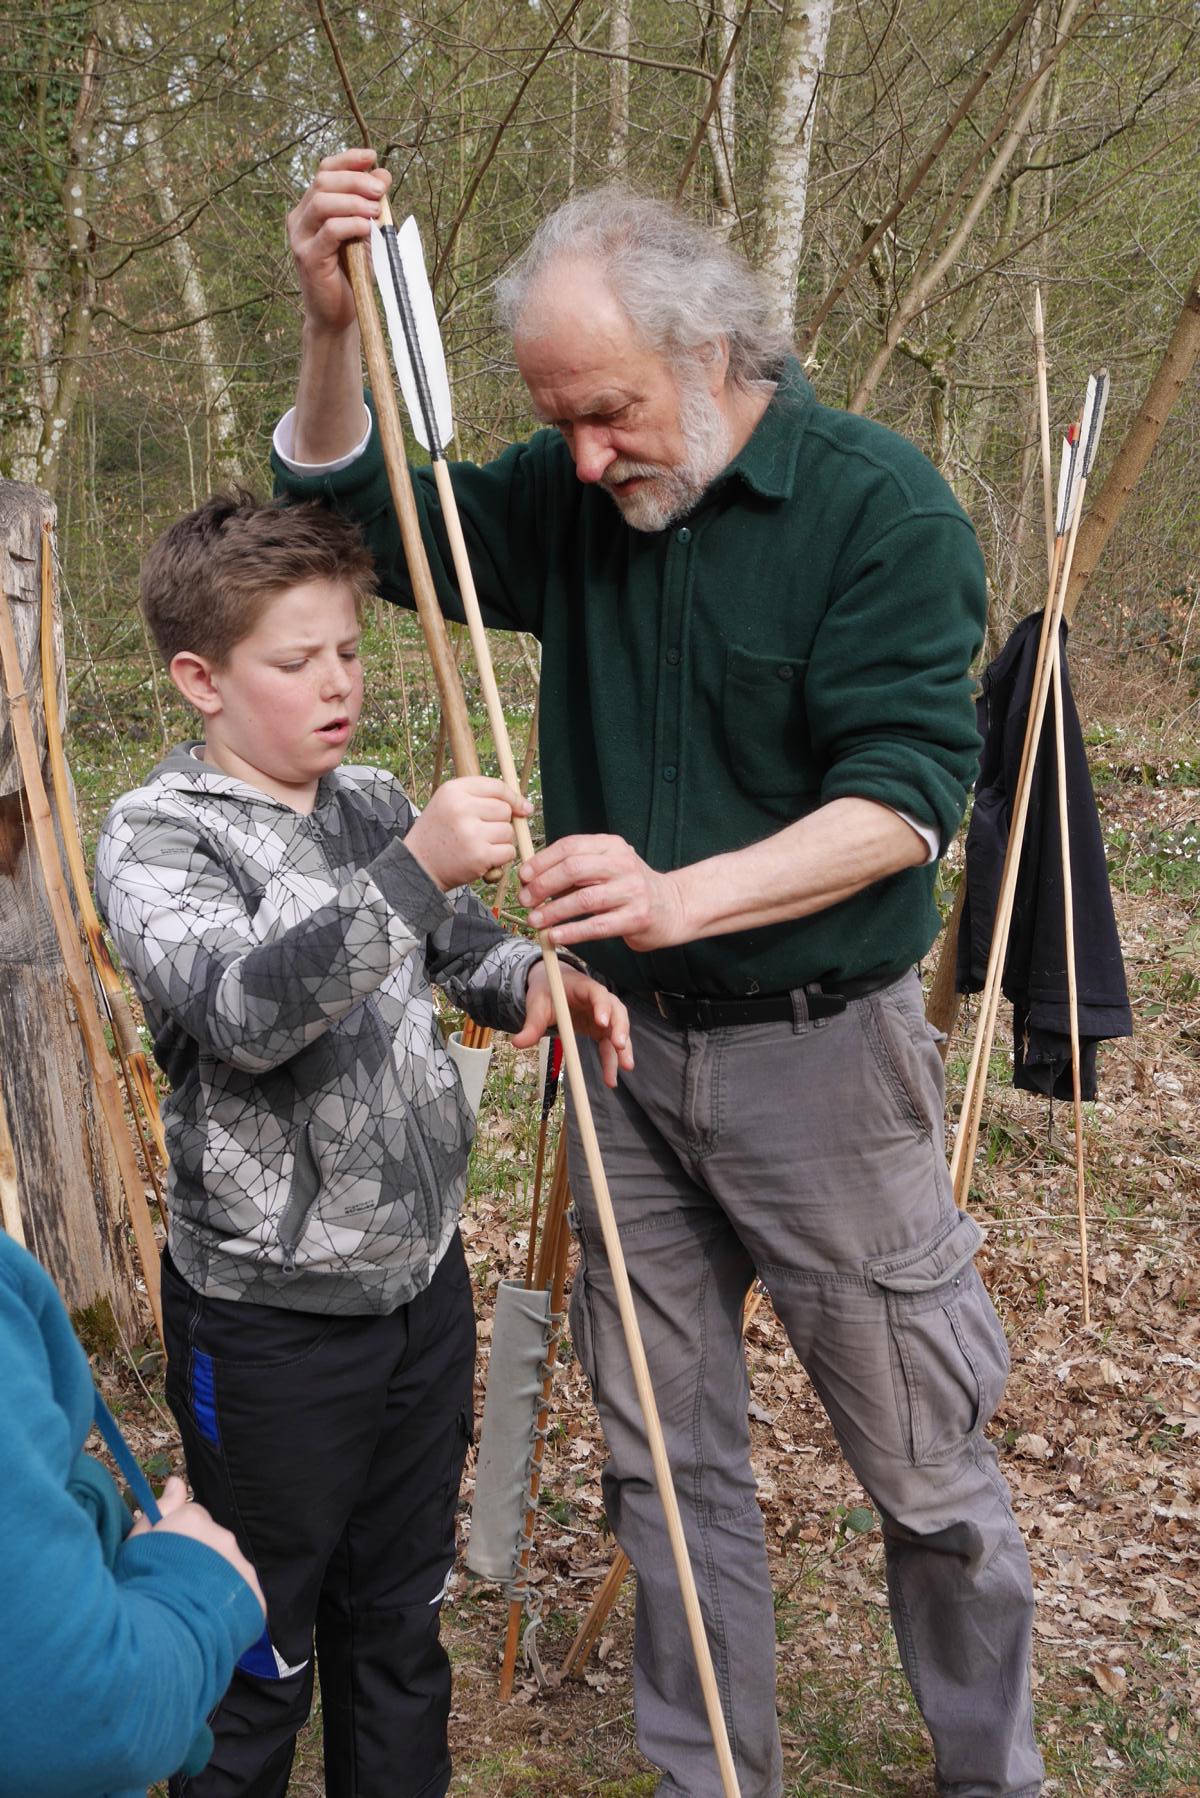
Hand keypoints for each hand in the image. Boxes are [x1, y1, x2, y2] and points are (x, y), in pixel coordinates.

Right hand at [128, 1476, 265, 1616]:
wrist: (163, 1635)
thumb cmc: (141, 1585)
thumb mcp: (136, 1545)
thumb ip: (159, 1510)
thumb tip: (177, 1480)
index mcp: (192, 1520)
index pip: (190, 1516)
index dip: (175, 1536)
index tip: (164, 1557)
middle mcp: (222, 1536)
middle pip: (211, 1540)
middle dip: (197, 1556)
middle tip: (176, 1583)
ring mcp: (240, 1565)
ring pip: (227, 1564)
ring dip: (214, 1578)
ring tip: (190, 1605)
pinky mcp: (253, 1593)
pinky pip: (241, 1590)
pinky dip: (228, 1601)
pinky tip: (209, 1617)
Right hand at [287, 148, 392, 335]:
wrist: (337, 314)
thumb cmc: (352, 274)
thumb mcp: (365, 234)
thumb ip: (371, 205)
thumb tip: (383, 174)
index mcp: (312, 208)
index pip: (325, 170)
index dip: (348, 160)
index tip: (372, 157)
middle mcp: (301, 218)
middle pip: (323, 181)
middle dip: (356, 180)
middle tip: (381, 189)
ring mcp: (301, 237)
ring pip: (322, 202)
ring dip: (353, 201)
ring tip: (375, 210)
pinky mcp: (308, 257)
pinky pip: (329, 231)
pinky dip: (351, 225)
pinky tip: (367, 229)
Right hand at [405, 777, 530, 890]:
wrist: (417, 866)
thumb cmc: (439, 834)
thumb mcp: (450, 804)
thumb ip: (482, 798)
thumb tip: (525, 806)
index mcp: (453, 790)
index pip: (496, 786)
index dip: (513, 798)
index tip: (522, 808)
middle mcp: (461, 808)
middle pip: (505, 810)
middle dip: (501, 822)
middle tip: (481, 833)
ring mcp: (471, 832)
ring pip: (508, 831)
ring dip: (500, 841)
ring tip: (478, 845)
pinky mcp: (479, 855)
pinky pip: (508, 851)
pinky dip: (500, 857)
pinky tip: (482, 858)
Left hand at [512, 963, 634, 1087]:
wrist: (553, 990)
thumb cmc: (546, 994)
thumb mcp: (537, 1006)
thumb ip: (531, 1024)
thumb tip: (517, 1043)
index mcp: (583, 987)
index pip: (597, 993)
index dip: (602, 1006)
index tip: (601, 1022)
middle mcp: (599, 1000)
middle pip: (616, 1011)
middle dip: (619, 1028)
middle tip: (618, 1046)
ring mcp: (604, 1015)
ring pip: (618, 1030)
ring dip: (622, 1048)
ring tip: (625, 1066)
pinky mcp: (603, 1029)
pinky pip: (610, 1044)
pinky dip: (612, 1060)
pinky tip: (612, 1078)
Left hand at [519, 834, 687, 951]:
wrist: (672, 907)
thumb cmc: (629, 888)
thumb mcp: (606, 867)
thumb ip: (575, 869)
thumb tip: (530, 878)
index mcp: (612, 846)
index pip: (570, 846)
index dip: (542, 861)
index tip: (523, 876)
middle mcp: (623, 864)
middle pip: (574, 869)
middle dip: (543, 886)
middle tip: (524, 900)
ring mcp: (632, 891)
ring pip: (583, 900)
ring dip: (553, 912)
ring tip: (534, 920)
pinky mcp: (636, 918)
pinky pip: (597, 926)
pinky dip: (571, 932)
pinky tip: (554, 936)